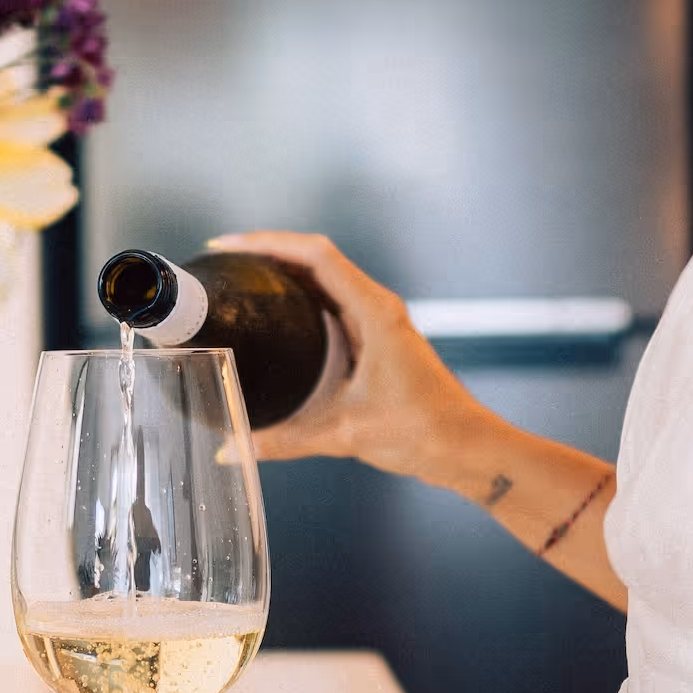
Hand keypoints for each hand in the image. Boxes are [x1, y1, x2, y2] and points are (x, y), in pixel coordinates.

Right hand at [205, 230, 480, 484]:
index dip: (268, 243)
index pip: (316, 256)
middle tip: (225, 262)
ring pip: (326, 279)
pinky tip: (278, 315)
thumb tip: (233, 449)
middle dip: (269, 252)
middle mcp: (378, 307)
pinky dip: (303, 299)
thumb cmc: (423, 431)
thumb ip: (284, 441)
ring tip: (242, 279)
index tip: (228, 246)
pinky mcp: (379, 339)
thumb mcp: (345, 433)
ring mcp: (380, 321)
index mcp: (375, 312)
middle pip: (317, 259)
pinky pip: (334, 304)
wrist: (467, 448)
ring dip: (286, 272)